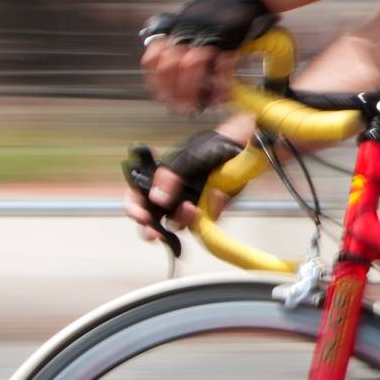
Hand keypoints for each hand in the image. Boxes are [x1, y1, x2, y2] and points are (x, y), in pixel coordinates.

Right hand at [122, 130, 245, 247]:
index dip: (135, 208)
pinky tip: (209, 203)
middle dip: (152, 227)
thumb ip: (171, 175)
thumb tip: (157, 198)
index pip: (140, 197)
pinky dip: (205, 217)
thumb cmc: (213, 147)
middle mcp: (174, 194)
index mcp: (163, 180)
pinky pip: (203, 223)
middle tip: (154, 232)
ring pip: (179, 224)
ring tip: (190, 209)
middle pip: (155, 217)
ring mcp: (192, 204)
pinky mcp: (210, 211)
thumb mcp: (189, 157)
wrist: (244, 147)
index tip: (140, 216)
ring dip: (181, 220)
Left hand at [141, 0, 275, 110]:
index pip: (153, 58)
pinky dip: (221, 82)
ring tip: (201, 104)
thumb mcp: (192, 23)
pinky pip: (221, 64)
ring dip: (193, 89)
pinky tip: (222, 94)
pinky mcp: (228, 38)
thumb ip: (181, 42)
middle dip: (173, 91)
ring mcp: (207, 34)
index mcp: (175, 29)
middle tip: (182, 106)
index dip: (156, 82)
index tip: (163, 97)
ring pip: (190, 65)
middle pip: (168, 65)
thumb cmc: (221, 11)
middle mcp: (187, 31)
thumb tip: (174, 72)